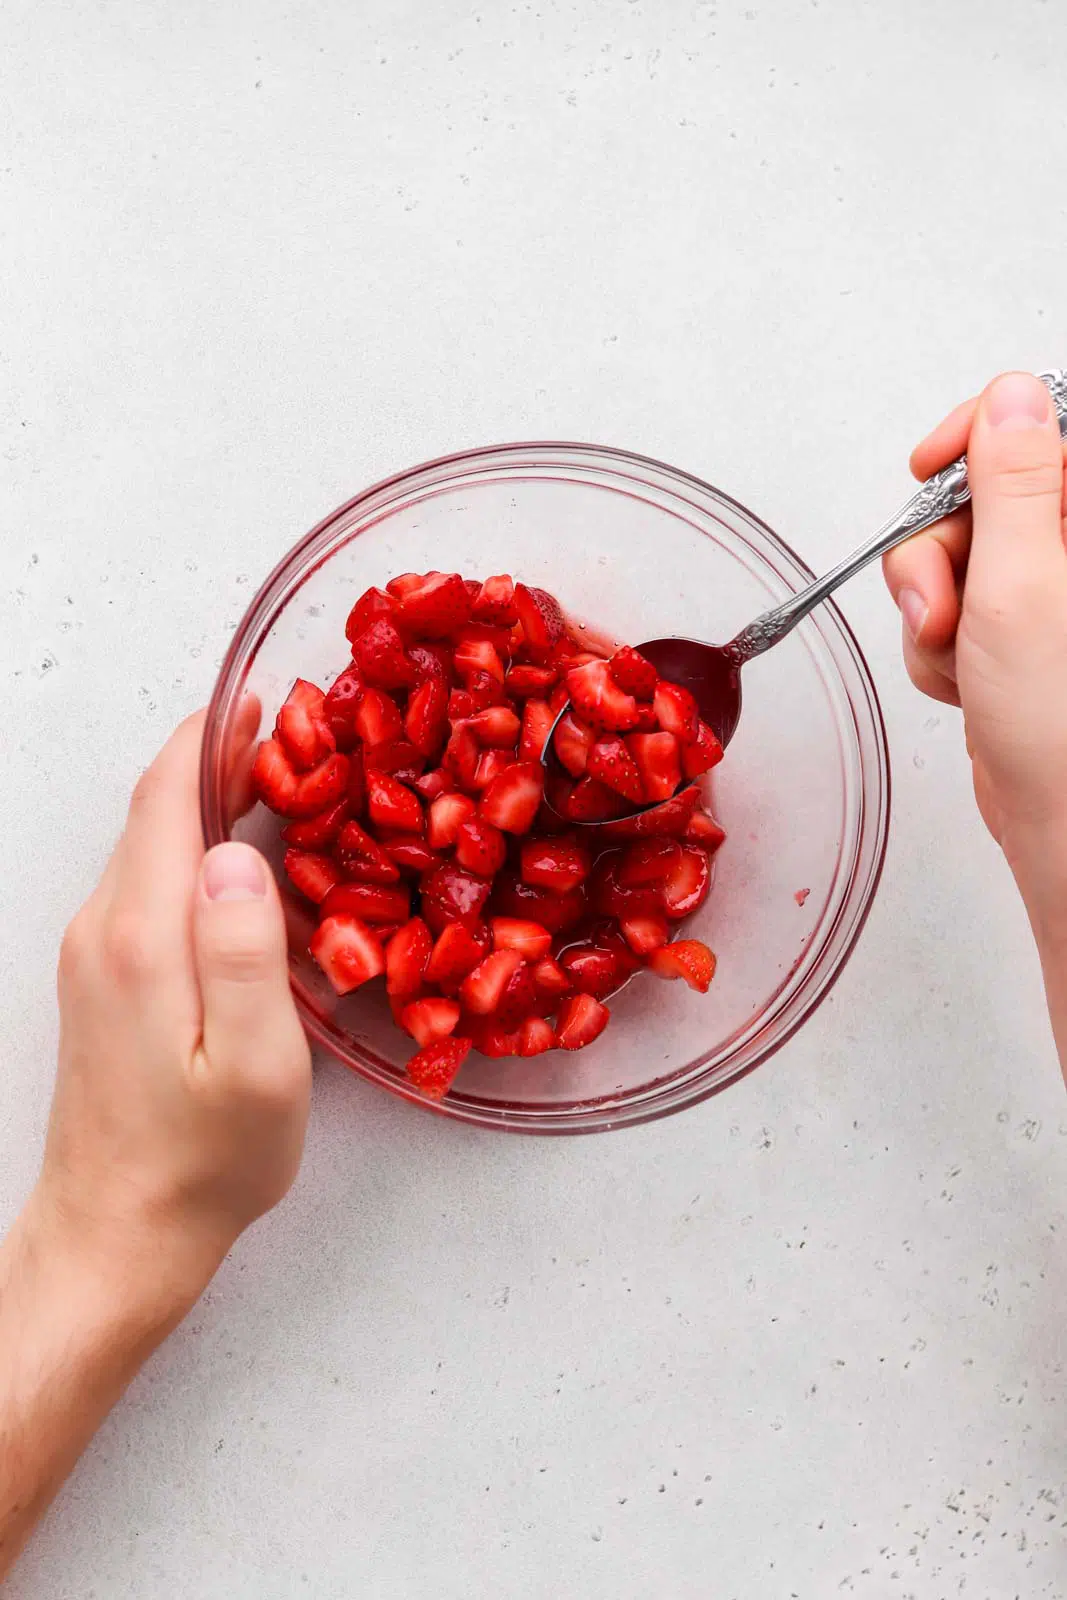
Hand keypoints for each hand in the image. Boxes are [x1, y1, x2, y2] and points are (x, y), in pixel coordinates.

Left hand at [38, 708, 311, 1311]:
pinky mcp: (100, 981)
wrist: (115, 1237)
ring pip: (149, 845)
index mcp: (142, 936)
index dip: (213, 737)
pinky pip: (145, 884)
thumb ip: (246, 953)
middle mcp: (103, 930)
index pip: (167, 798)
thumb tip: (237, 853)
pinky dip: (190, 848)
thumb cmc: (201, 1164)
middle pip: (154, 811)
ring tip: (275, 782)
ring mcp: (92, 955)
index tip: (261, 699)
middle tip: (289, 732)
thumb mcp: (257, 1067)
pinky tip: (235, 863)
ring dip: (204, 801)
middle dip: (216, 757)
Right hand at [882, 371, 1066, 913]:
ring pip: (961, 553)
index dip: (979, 436)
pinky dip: (944, 643)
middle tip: (943, 606)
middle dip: (942, 550)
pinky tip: (966, 682)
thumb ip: (1013, 484)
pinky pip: (959, 604)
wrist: (1062, 831)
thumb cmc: (1061, 733)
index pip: (1042, 425)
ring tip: (960, 659)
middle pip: (986, 492)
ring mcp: (1057, 591)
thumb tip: (1013, 399)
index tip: (932, 469)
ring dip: (937, 608)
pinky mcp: (1027, 631)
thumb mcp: (1023, 589)